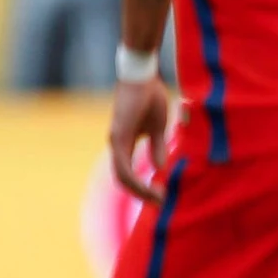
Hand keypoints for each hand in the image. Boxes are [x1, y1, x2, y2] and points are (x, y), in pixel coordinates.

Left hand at [107, 79, 169, 203]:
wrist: (142, 74)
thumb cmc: (149, 96)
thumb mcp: (158, 127)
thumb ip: (157, 148)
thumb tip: (160, 168)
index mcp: (124, 143)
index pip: (128, 173)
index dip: (142, 187)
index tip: (161, 196)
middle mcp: (116, 144)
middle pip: (123, 180)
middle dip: (141, 194)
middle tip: (160, 203)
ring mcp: (116, 140)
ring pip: (122, 176)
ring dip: (139, 190)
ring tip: (157, 198)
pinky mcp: (119, 135)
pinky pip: (123, 165)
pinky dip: (135, 178)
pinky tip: (148, 184)